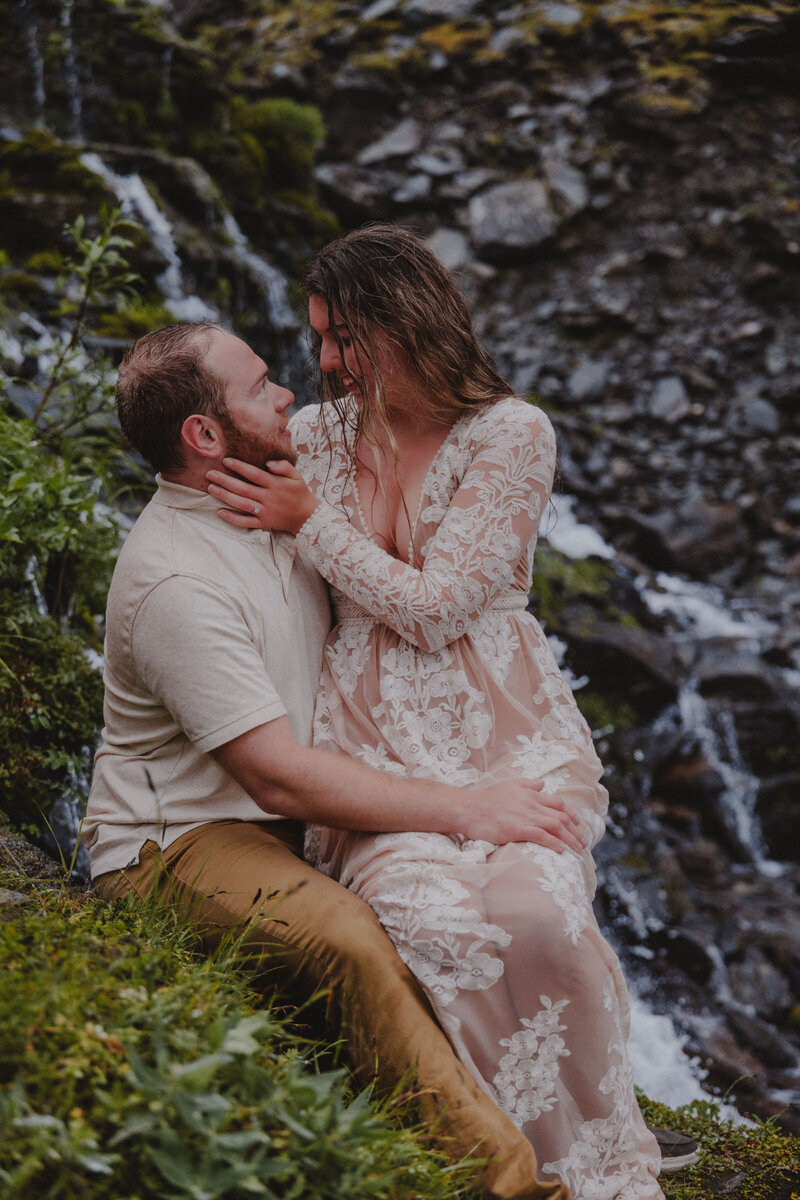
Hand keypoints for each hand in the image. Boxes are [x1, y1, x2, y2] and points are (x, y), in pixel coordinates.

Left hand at [206, 458, 319, 534]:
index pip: (254, 474)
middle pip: (243, 488)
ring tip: (211, 489)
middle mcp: (268, 497)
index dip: (239, 467)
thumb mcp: (296, 475)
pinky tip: (220, 512)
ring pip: (242, 504)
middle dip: (225, 481)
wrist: (307, 516)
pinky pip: (246, 522)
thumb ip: (283, 466)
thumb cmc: (299, 492)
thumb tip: (268, 463)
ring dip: (225, 496)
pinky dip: (232, 518)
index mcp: (275, 484)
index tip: (226, 460)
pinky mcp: (263, 523)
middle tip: (209, 474)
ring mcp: (265, 511)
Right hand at [464, 780, 586, 852]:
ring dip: (570, 839)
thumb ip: (528, 784)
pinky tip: (562, 851)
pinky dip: (555, 843)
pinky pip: (542, 836)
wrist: (469, 808)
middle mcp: (532, 805)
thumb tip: (542, 783)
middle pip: (562, 817)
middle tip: (583, 842)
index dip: (571, 814)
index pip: (558, 803)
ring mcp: (526, 817)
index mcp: (531, 795)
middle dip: (576, 830)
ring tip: (578, 849)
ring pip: (556, 827)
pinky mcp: (518, 829)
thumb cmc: (487, 798)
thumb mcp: (510, 785)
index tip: (577, 823)